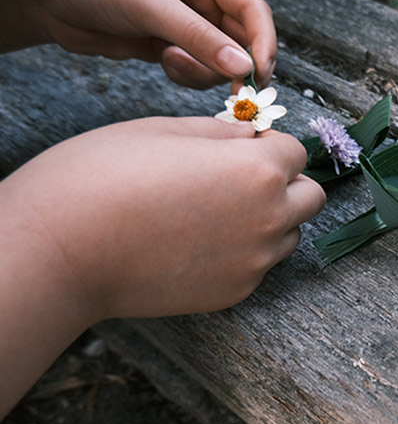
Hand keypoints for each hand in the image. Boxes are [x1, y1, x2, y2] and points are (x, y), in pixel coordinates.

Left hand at [0, 0, 275, 89]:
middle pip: (242, 40)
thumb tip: (242, 68)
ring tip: (171, 62)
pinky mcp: (166, 50)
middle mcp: (199, 1)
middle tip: (235, 89)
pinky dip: (187, 77)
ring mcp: (184, 28)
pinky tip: (163, 63)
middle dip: (238, 64)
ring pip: (219, 62)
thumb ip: (199, 38)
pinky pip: (195, 72)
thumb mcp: (151, 5)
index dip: (263, 41)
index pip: (251, 10)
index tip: (259, 72)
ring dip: (205, 72)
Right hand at [0, 117, 323, 417]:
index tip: (239, 147)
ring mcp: (255, 261)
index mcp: (257, 169)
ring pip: (289, 234)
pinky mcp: (235, 292)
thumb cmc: (101, 178)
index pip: (296, 150)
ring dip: (268, 219)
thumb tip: (252, 136)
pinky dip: (241, 252)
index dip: (267, 145)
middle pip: (310, 196)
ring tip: (211, 212)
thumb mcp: (164, 130)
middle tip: (237, 178)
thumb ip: (223, 134)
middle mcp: (269, 217)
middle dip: (284, 183)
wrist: (60, 251)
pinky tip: (195, 242)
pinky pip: (258, 266)